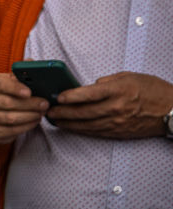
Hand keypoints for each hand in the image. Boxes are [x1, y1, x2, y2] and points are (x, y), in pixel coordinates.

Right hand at [0, 73, 47, 142]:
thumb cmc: (7, 93)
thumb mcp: (12, 81)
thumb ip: (21, 73)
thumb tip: (31, 62)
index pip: (0, 84)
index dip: (15, 88)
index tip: (29, 92)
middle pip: (6, 103)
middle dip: (28, 105)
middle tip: (44, 104)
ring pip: (8, 118)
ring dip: (28, 117)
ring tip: (41, 114)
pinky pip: (8, 131)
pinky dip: (24, 127)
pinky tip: (34, 122)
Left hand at [47, 71, 172, 138]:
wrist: (172, 111)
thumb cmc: (152, 90)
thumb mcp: (129, 76)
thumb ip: (107, 81)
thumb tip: (89, 86)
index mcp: (119, 91)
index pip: (90, 94)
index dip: (72, 96)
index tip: (58, 96)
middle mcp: (117, 108)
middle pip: (84, 112)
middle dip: (63, 112)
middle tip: (48, 110)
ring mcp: (118, 122)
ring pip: (87, 125)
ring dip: (68, 123)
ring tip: (54, 120)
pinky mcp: (119, 132)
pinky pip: (96, 132)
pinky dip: (80, 130)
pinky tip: (70, 127)